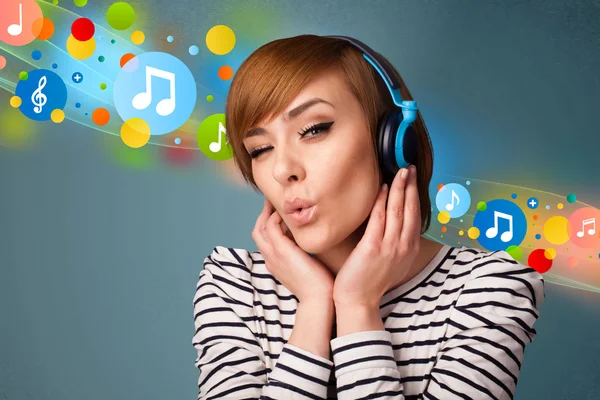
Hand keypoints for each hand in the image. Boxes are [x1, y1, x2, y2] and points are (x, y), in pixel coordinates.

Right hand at [253, 198, 334, 303]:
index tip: (278, 213)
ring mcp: (274, 255)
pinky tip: (287, 212)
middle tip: (273, 201)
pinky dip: (276, 216)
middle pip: (257, 232)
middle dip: (263, 215)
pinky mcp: (281, 251)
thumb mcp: (307, 269)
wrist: (319, 299)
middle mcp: (270, 259)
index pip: (264, 240)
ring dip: (267, 212)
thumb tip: (312, 245)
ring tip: (276, 200)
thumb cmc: (319, 286)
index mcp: (275, 264)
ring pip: (260, 227)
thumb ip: (304, 256)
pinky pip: (271, 226)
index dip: (268, 225)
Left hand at [332, 165, 420, 308]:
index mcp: (409, 249)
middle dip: (410, 186)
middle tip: (410, 168)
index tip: (414, 180)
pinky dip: (382, 201)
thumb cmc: (371, 280)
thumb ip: (397, 242)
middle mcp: (404, 246)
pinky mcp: (372, 248)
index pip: (415, 216)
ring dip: (399, 188)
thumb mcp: (393, 262)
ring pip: (397, 211)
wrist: (358, 301)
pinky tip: (382, 188)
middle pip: (409, 209)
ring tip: (400, 172)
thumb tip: (396, 223)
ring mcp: (389, 247)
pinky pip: (379, 219)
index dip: (415, 195)